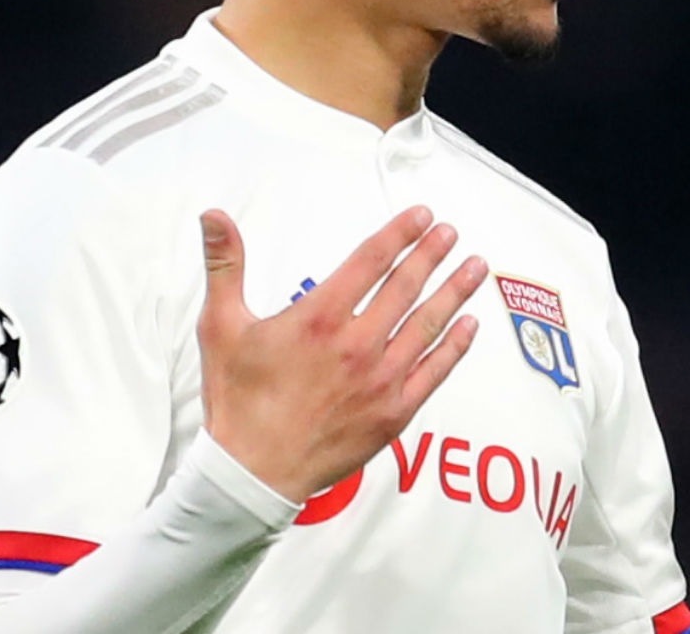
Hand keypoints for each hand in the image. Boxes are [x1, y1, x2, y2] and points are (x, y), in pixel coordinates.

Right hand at [196, 206, 486, 502]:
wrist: (253, 474)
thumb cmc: (237, 401)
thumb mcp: (221, 326)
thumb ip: (225, 264)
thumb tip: (213, 216)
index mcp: (320, 318)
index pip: (371, 261)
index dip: (400, 234)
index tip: (422, 216)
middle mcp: (357, 344)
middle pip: (406, 287)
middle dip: (432, 254)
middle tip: (451, 233)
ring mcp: (381, 380)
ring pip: (428, 324)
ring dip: (454, 291)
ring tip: (476, 267)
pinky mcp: (395, 413)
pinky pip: (435, 372)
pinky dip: (456, 346)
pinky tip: (470, 324)